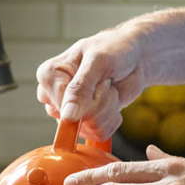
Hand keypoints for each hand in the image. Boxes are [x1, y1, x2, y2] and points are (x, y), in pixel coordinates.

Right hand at [34, 21, 153, 139]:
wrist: (136, 57)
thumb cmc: (114, 49)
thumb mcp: (98, 62)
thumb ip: (80, 88)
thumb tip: (66, 117)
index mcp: (49, 76)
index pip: (61, 103)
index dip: (86, 97)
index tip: (98, 78)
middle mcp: (54, 96)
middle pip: (74, 120)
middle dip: (99, 102)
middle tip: (105, 81)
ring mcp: (70, 111)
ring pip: (88, 128)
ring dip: (108, 108)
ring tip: (109, 88)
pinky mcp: (85, 123)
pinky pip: (98, 134)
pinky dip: (112, 118)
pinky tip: (112, 101)